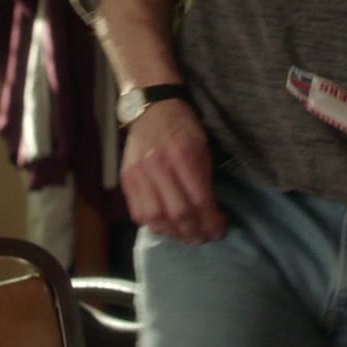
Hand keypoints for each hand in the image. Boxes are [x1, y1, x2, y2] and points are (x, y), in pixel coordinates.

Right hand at [118, 99, 225, 243]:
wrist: (152, 108)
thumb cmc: (184, 126)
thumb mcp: (202, 147)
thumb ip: (204, 179)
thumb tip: (211, 212)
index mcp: (183, 155)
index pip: (199, 201)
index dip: (211, 222)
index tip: (220, 230)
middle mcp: (158, 167)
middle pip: (177, 214)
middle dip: (195, 232)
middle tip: (205, 238)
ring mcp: (139, 174)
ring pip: (156, 219)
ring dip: (174, 234)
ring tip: (187, 236)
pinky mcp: (126, 180)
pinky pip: (138, 213)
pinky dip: (155, 226)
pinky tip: (167, 227)